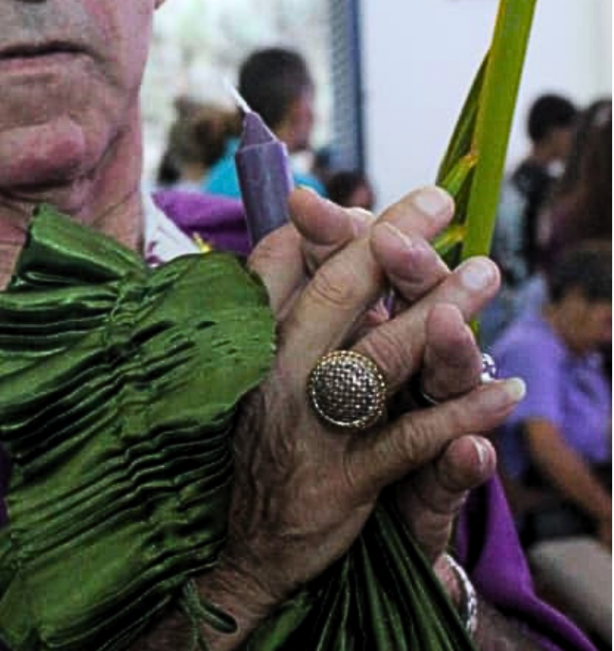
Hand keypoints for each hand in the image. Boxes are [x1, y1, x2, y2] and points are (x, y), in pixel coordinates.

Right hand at [205, 186, 524, 630]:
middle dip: (391, 242)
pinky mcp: (345, 476)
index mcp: (253, 339)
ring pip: (380, 355)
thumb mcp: (245, 363)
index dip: (326, 225)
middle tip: (438, 201)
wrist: (235, 537)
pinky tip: (504, 390)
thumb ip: (272, 299)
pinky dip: (460, 416)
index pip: (281, 262)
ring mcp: (312, 422)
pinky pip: (410, 439)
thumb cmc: (252, 431)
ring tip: (486, 272)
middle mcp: (278, 370)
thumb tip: (298, 229)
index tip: (368, 204)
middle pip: (337, 293)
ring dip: (439, 312)